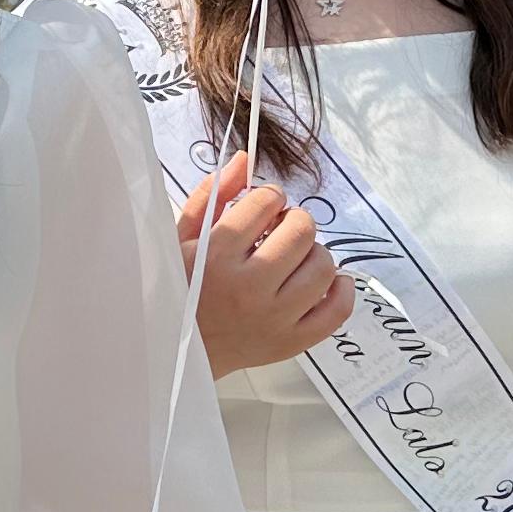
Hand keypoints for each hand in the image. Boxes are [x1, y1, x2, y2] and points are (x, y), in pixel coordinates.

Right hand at [177, 152, 351, 376]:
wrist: (172, 353)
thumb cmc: (175, 289)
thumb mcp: (180, 238)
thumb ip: (212, 196)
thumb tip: (245, 157)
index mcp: (215, 255)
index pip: (266, 202)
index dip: (267, 198)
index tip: (260, 209)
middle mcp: (248, 287)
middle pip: (302, 230)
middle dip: (292, 221)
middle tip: (277, 233)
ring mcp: (273, 318)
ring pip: (323, 266)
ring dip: (313, 253)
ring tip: (292, 259)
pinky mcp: (291, 343)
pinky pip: (337, 312)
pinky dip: (340, 290)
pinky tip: (326, 281)